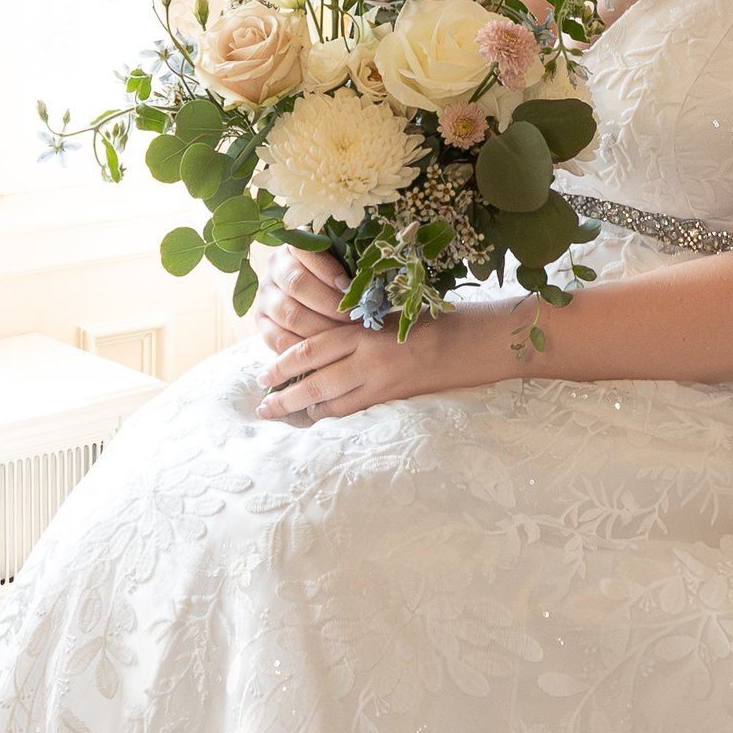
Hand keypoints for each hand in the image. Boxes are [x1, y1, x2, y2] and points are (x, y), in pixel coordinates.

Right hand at [250, 240, 351, 362]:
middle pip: (298, 284)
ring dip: (321, 329)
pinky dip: (303, 348)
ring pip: (289, 313)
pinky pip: (278, 339)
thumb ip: (350, 269)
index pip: (307, 253)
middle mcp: (274, 269)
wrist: (316, 307)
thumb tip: (366, 282)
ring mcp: (265, 297)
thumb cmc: (339, 283)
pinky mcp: (262, 324)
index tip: (351, 290)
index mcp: (293, 247)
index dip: (330, 272)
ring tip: (346, 337)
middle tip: (356, 319)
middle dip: (331, 305)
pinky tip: (325, 352)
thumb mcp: (344, 268)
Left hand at [252, 248, 493, 421]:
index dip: (282, 364)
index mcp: (362, 331)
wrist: (469, 342)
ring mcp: (380, 383)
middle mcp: (367, 359)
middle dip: (284, 395)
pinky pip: (353, 412)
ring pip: (330, 403)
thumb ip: (354, 326)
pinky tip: (317, 418)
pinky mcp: (392, 399)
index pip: (310, 350)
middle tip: (262, 406)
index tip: (263, 374)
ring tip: (282, 415)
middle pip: (313, 381)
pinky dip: (330, 417)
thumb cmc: (429, 319)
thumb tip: (317, 339)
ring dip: (303, 410)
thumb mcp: (386, 313)